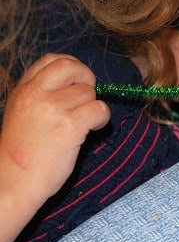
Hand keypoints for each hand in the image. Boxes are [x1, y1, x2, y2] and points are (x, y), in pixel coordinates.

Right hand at [0, 53, 110, 203]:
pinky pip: (100, 110)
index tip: (76, 82)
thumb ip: (42, 95)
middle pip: (72, 67)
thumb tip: (76, 86)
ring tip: (84, 124)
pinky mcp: (70, 127)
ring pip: (89, 93)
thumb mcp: (22, 114)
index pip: (52, 59)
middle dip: (87, 78)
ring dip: (93, 107)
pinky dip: (102, 119)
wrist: (14, 181)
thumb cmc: (22, 153)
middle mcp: (36, 94)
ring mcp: (53, 109)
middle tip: (87, 98)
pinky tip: (92, 130)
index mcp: (23, 89)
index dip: (72, 68)